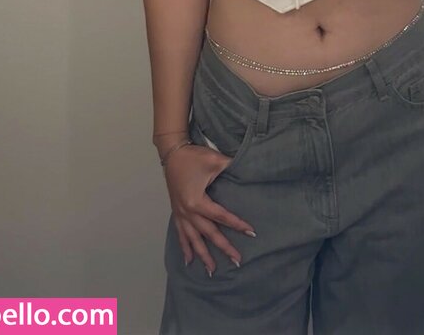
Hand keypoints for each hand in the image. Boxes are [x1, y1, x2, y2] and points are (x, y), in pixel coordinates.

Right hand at [163, 142, 256, 275]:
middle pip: (208, 233)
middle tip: (237, 261)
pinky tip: (189, 260)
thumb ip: (232, 168)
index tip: (251, 232)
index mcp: (197, 202)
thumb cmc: (194, 157)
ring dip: (203, 255)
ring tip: (212, 270)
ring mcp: (181, 214)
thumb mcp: (215, 161)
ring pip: (193, 239)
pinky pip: (181, 234)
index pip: (221, 217)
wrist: (172, 153)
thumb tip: (249, 171)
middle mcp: (188, 212)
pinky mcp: (176, 212)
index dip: (237, 224)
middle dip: (223, 247)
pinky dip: (185, 248)